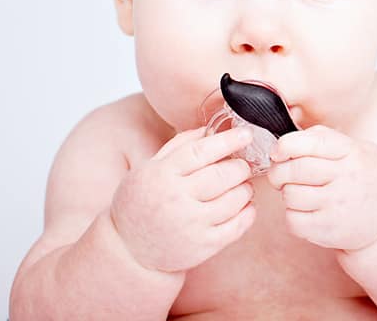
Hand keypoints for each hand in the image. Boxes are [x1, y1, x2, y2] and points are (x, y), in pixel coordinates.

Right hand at [110, 125, 256, 272]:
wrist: (128, 248)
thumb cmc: (141, 202)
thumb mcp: (149, 168)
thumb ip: (179, 147)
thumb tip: (209, 129)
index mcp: (161, 175)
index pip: (201, 151)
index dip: (228, 140)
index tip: (245, 134)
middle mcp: (176, 199)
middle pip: (222, 175)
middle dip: (240, 167)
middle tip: (243, 165)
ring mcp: (190, 225)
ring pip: (234, 200)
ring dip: (245, 189)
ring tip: (242, 185)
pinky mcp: (203, 246)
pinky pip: (237, 226)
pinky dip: (248, 212)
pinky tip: (244, 205)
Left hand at [266, 125, 376, 250]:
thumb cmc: (366, 176)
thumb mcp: (357, 148)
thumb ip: (324, 139)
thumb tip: (284, 145)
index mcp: (351, 153)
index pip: (312, 143)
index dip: (286, 145)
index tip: (278, 151)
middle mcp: (346, 178)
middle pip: (295, 170)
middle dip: (278, 172)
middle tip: (280, 175)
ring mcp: (338, 205)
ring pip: (291, 195)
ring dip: (287, 194)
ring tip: (300, 193)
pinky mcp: (329, 230)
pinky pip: (293, 220)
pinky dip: (292, 215)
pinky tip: (305, 211)